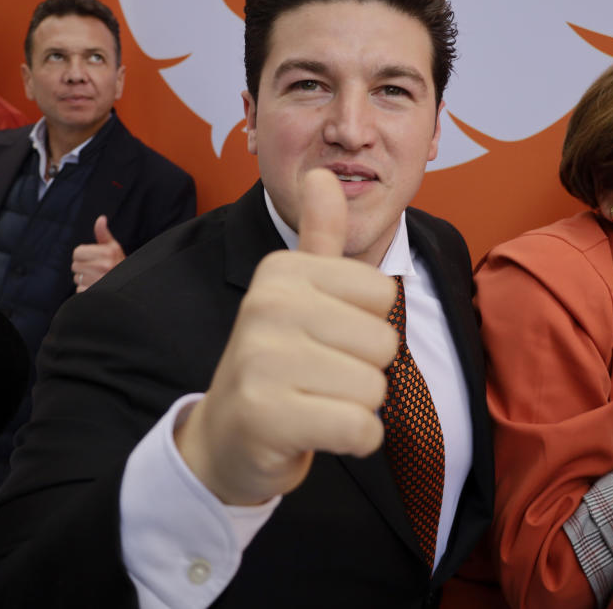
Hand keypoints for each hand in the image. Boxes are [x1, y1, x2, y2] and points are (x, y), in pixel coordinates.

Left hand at [71, 215, 125, 291]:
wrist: (130, 285)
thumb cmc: (118, 264)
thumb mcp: (113, 247)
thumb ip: (103, 234)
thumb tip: (101, 218)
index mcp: (107, 253)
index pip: (77, 252)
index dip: (82, 255)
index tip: (92, 258)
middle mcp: (104, 266)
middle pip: (75, 265)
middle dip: (83, 267)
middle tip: (96, 269)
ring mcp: (100, 281)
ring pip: (76, 278)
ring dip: (84, 279)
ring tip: (97, 278)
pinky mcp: (95, 293)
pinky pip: (79, 290)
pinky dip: (85, 290)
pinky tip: (96, 287)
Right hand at [176, 169, 397, 505]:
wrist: (228, 438)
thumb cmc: (278, 361)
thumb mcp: (298, 291)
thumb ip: (319, 233)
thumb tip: (322, 172)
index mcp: (282, 270)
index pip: (383, 294)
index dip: (366, 325)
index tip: (323, 337)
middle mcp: (267, 305)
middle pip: (384, 342)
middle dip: (363, 371)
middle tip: (317, 377)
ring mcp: (263, 360)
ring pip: (375, 388)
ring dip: (355, 407)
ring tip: (313, 401)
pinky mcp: (268, 416)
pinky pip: (361, 429)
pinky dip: (353, 440)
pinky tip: (315, 432)